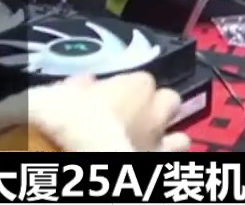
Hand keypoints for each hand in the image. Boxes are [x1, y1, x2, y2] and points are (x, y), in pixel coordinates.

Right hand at [19, 73, 190, 151]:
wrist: (79, 152)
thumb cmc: (69, 118)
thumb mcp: (63, 93)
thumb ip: (79, 86)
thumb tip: (85, 81)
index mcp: (137, 86)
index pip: (142, 80)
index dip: (127, 90)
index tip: (111, 99)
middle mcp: (157, 111)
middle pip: (169, 101)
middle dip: (157, 109)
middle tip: (135, 120)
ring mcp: (162, 142)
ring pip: (181, 138)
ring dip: (168, 140)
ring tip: (147, 147)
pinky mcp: (161, 164)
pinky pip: (174, 160)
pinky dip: (164, 160)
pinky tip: (149, 159)